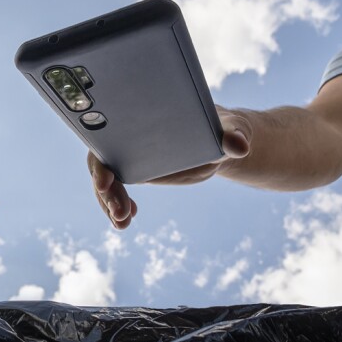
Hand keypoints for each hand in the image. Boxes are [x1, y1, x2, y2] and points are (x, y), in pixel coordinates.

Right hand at [88, 106, 251, 229]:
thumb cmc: (225, 127)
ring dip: (109, 203)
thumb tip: (239, 146)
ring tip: (122, 223)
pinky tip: (128, 219)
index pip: (110, 135)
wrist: (223, 140)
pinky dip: (117, 206)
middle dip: (105, 190)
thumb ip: (235, 136)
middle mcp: (132, 135)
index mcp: (145, 118)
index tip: (106, 180)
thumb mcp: (233, 129)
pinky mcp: (137, 170)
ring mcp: (131, 154)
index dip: (102, 158)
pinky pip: (117, 190)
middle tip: (120, 213)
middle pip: (103, 161)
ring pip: (106, 180)